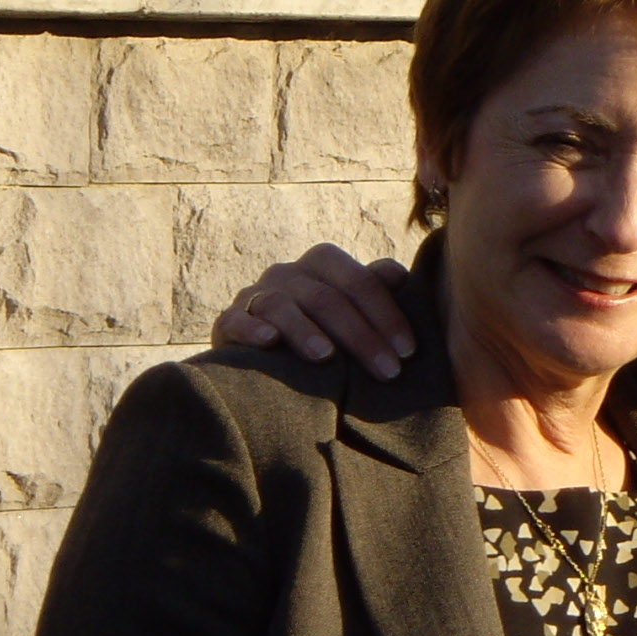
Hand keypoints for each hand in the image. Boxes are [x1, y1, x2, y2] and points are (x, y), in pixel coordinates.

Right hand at [214, 245, 415, 377]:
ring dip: (305, 331)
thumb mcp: (352, 308)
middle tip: (388, 371)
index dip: (387, 315)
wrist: (266, 353)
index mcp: (322, 263)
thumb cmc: (325, 328)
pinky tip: (269, 341)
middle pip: (325, 298)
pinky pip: (236, 321)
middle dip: (360, 336)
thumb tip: (399, 275)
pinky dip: (251, 329)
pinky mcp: (228, 322)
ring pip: (280, 305)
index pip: (358, 281)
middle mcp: (287, 274)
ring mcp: (254, 296)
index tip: (408, 352)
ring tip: (327, 357)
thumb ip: (374, 290)